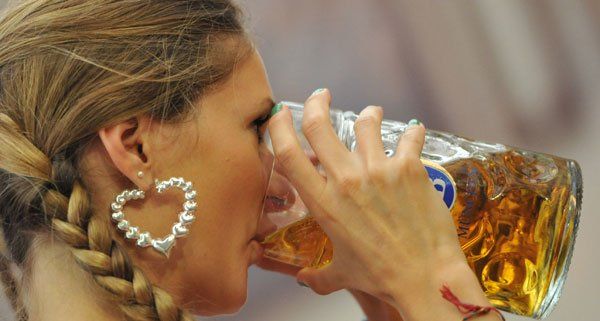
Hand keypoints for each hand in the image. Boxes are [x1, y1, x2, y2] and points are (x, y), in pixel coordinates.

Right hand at [267, 89, 482, 316]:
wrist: (426, 277)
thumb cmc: (381, 277)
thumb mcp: (342, 274)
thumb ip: (318, 276)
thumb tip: (303, 279)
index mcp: (324, 203)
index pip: (289, 155)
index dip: (279, 128)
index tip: (280, 114)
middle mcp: (347, 181)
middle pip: (319, 125)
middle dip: (317, 102)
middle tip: (321, 95)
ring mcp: (379, 170)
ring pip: (366, 122)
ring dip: (368, 115)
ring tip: (372, 115)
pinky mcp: (410, 168)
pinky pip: (409, 136)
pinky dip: (411, 132)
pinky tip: (413, 133)